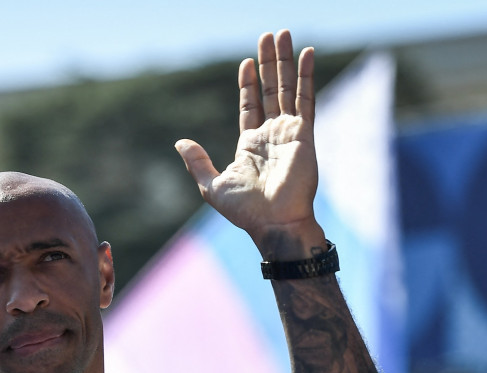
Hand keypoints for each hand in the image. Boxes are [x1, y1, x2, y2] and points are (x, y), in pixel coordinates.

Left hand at [175, 30, 322, 259]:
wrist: (273, 224)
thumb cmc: (245, 211)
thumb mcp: (212, 186)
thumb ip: (197, 162)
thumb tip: (180, 142)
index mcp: (250, 144)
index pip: (250, 105)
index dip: (248, 83)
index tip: (246, 62)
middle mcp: (271, 134)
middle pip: (270, 90)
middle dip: (268, 63)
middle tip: (269, 35)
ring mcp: (289, 132)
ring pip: (287, 88)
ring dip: (285, 61)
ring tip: (284, 34)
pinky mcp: (304, 134)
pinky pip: (306, 98)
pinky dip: (306, 76)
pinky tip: (306, 53)